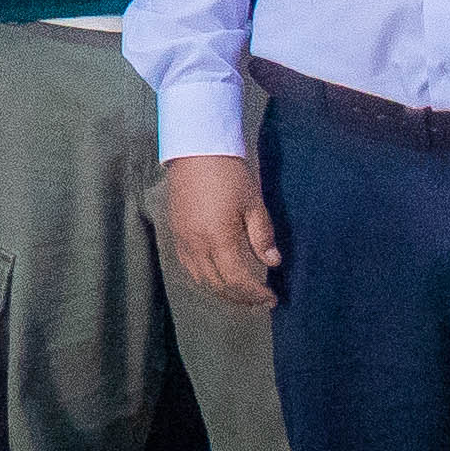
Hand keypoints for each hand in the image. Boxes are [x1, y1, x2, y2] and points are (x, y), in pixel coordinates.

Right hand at [156, 150, 279, 309]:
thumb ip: (262, 236)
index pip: (237, 280)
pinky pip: (189, 266)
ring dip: (222, 291)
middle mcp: (197, 245)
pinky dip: (205, 278)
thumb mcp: (253, 203)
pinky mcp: (176, 233)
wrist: (196, 150)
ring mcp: (183, 240)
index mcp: (219, 238)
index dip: (255, 294)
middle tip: (260, 300)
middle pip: (218, 285)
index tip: (272, 299)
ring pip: (201, 279)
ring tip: (241, 293)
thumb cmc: (230, 173)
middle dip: (241, 297)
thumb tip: (273, 263)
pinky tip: (218, 276)